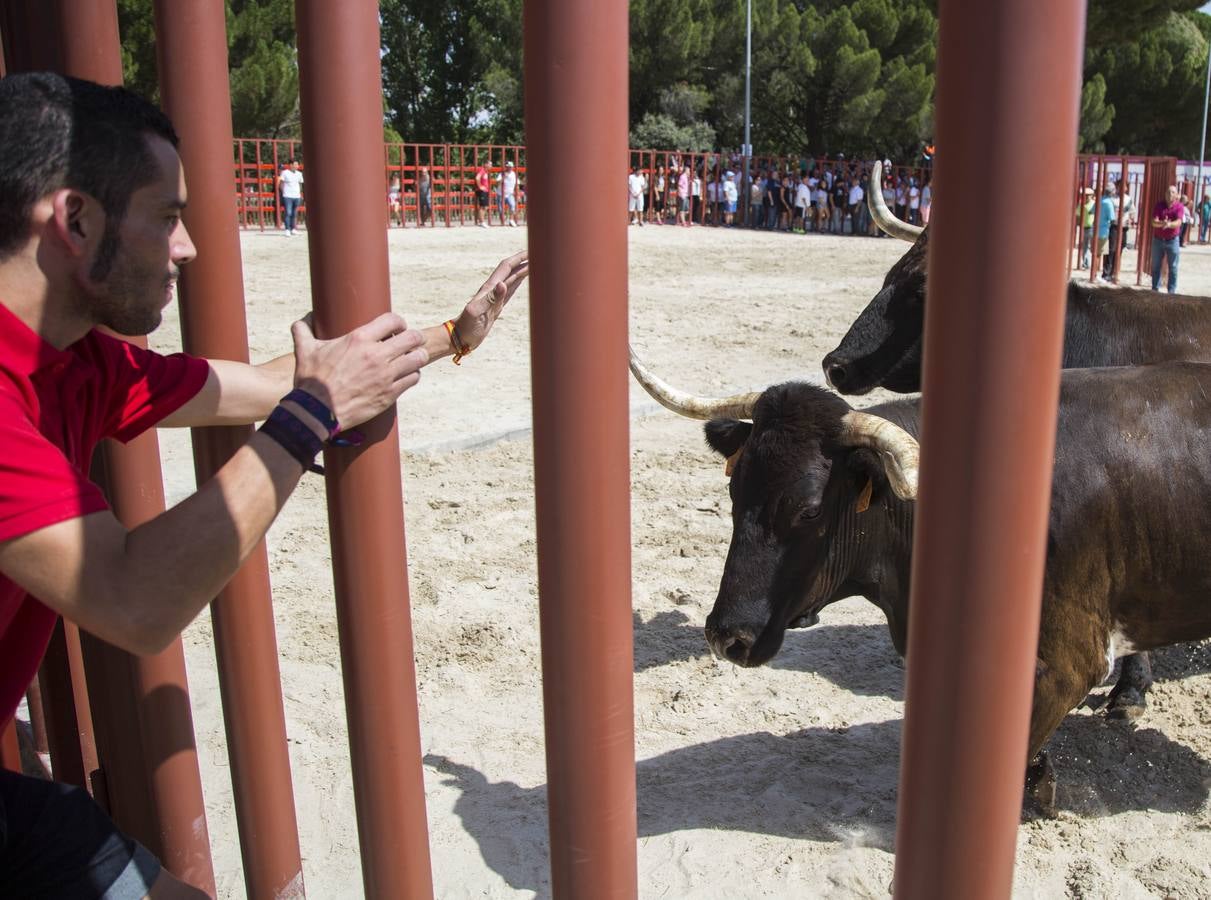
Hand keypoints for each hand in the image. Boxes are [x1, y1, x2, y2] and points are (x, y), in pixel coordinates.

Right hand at [290, 312, 428, 429]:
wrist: (316, 411)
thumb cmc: (311, 380)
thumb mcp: (304, 350)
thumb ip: (302, 331)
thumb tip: (301, 320)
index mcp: (359, 339)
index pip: (393, 320)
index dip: (399, 322)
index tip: (398, 328)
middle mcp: (376, 355)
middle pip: (413, 338)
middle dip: (416, 338)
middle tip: (413, 342)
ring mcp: (385, 375)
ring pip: (418, 359)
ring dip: (417, 357)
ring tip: (412, 359)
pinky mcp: (389, 394)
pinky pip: (413, 379)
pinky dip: (412, 375)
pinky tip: (406, 376)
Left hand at [452, 251, 529, 350]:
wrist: (460, 337)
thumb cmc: (467, 326)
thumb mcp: (478, 312)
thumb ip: (491, 299)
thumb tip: (503, 284)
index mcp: (490, 288)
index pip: (507, 267)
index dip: (519, 258)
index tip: (532, 251)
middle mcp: (493, 289)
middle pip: (511, 270)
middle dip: (523, 260)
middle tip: (539, 254)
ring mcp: (496, 297)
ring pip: (512, 278)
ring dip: (523, 269)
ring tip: (536, 263)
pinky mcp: (497, 306)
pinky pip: (511, 290)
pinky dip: (519, 282)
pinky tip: (524, 279)